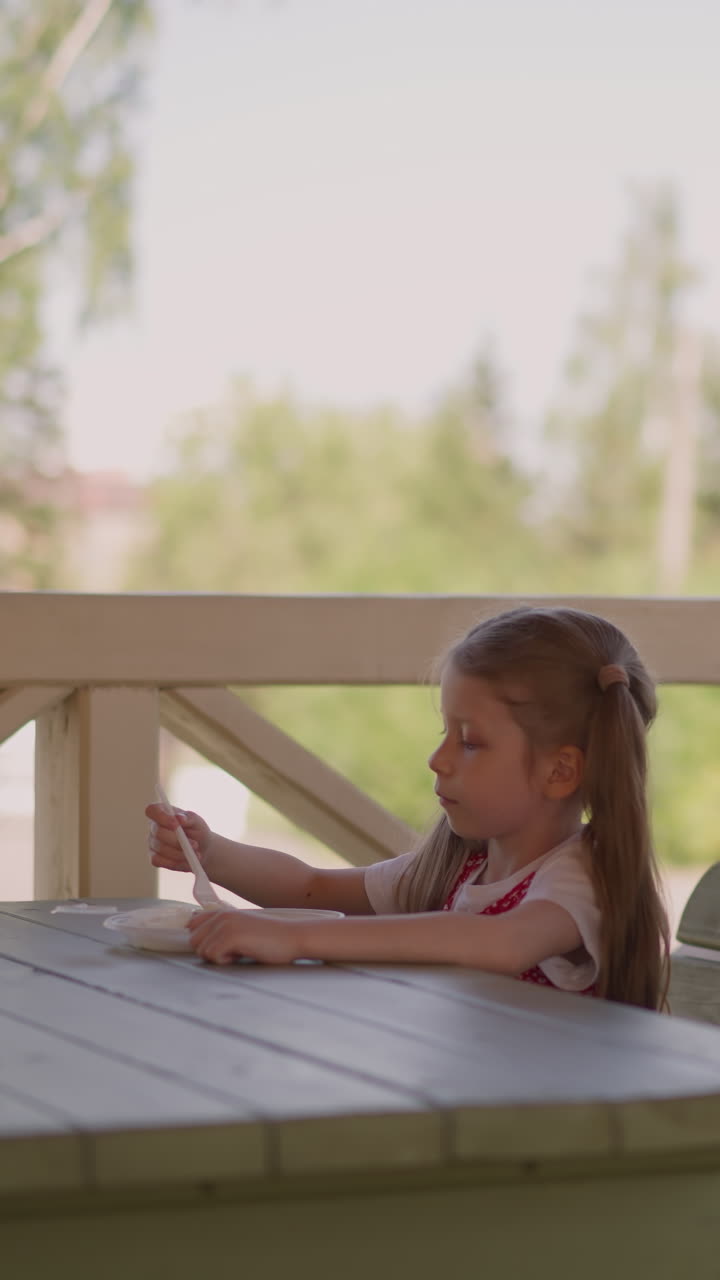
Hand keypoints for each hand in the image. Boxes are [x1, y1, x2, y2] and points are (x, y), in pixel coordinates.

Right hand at [145, 802, 211, 873]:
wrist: (202, 848)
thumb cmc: (197, 830)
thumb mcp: (197, 821)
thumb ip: (188, 818)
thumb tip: (179, 818)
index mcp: (162, 812)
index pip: (152, 810)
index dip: (161, 817)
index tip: (176, 824)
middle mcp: (153, 827)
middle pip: (158, 832)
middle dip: (177, 840)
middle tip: (195, 845)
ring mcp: (152, 843)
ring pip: (161, 849)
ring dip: (180, 853)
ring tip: (196, 854)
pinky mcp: (154, 858)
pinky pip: (160, 862)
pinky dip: (176, 863)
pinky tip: (189, 863)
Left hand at [187, 908, 301, 965]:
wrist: (293, 937)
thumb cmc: (271, 937)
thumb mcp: (243, 927)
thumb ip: (223, 928)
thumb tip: (199, 935)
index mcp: (223, 912)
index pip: (192, 924)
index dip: (202, 940)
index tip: (217, 946)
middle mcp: (222, 915)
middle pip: (194, 941)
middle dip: (210, 951)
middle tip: (232, 950)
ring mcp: (225, 924)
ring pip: (202, 950)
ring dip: (219, 957)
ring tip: (240, 951)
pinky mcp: (231, 936)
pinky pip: (213, 956)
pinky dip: (226, 961)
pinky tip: (242, 954)